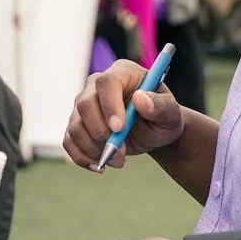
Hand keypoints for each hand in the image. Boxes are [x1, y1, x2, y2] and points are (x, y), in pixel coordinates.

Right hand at [63, 60, 183, 171]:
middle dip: (100, 133)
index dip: (109, 105)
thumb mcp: (171, 114)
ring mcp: (83, 105)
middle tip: (121, 153)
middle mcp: (96, 86)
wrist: (152, 132)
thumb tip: (140, 99)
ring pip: (76, 126)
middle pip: (85, 104)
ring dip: (94, 149)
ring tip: (118, 161)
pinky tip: (99, 166)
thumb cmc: (163, 118)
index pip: (107, 83)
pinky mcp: (77, 124)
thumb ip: (160, 106)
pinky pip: (69, 141)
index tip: (119, 128)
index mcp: (122, 73)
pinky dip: (81, 157)